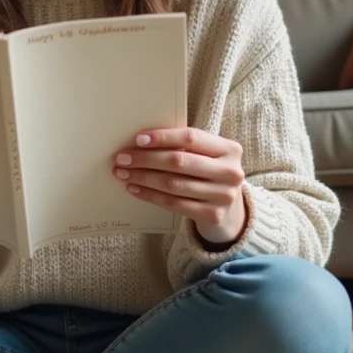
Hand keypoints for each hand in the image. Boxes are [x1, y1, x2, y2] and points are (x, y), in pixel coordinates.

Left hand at [112, 127, 246, 247]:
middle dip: (146, 159)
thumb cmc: (210, 175)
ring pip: (173, 184)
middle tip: (122, 158)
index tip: (138, 139)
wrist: (230, 212)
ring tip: (124, 173)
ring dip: (143, 177)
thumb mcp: (208, 156)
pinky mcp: (212, 215)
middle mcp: (230, 172)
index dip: (163, 137)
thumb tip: (141, 142)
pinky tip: (135, 189)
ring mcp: (223, 196)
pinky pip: (173, 203)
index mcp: (230, 149)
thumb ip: (186, 147)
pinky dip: (150, 195)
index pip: (191, 137)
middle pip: (179, 161)